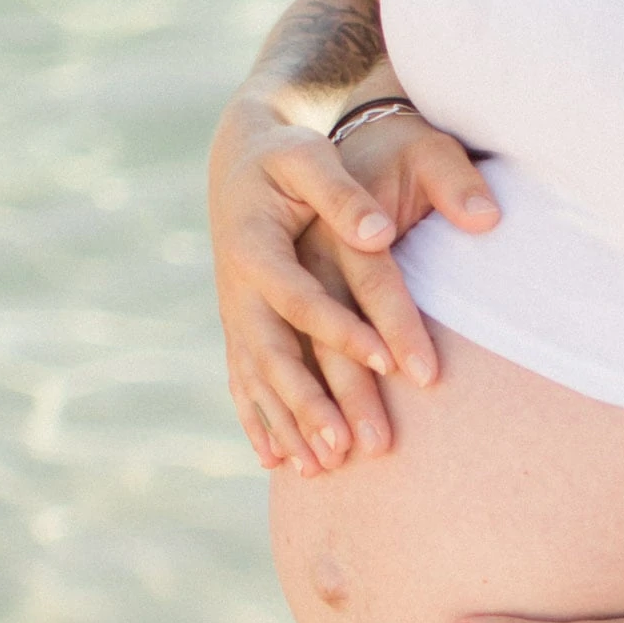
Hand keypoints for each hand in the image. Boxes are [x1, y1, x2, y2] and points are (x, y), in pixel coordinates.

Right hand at [209, 97, 497, 472]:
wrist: (242, 155)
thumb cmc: (289, 153)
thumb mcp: (311, 156)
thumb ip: (344, 192)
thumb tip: (381, 232)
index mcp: (258, 245)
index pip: (303, 297)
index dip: (343, 329)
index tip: (388, 360)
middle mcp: (239, 287)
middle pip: (277, 354)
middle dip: (316, 403)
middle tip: (357, 448)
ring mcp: (235, 311)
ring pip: (260, 379)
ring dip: (291, 424)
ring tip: (326, 469)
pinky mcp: (240, 325)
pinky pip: (244, 381)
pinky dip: (260, 420)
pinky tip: (278, 461)